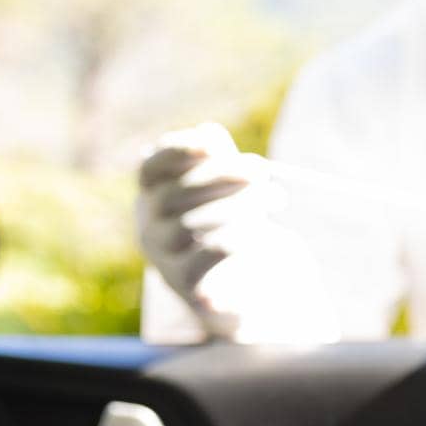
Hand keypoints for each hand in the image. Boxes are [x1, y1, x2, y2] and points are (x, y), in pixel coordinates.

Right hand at [136, 123, 335, 342]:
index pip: (150, 171)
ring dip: (239, 204)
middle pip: (175, 195)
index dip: (175, 152)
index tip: (212, 142)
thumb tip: (209, 130)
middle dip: (223, 175)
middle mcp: (149, 230)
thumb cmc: (236, 231)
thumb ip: (218, 163)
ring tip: (277, 196)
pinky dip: (239, 237)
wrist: (249, 294)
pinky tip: (266, 232)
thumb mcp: (228, 193)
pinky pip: (209, 256)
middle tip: (264, 169)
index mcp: (154, 201)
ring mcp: (163, 261)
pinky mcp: (187, 286)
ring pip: (192, 225)